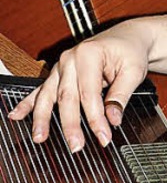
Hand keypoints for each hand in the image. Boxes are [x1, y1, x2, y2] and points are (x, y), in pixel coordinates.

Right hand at [8, 22, 151, 151]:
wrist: (127, 37)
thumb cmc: (130, 50)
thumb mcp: (133, 71)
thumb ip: (121, 95)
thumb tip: (113, 119)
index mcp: (89, 54)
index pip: (89, 93)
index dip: (95, 118)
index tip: (103, 137)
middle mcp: (71, 58)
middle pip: (67, 96)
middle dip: (70, 124)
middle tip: (76, 146)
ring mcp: (61, 66)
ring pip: (48, 94)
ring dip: (42, 117)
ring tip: (39, 137)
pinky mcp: (58, 73)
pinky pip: (41, 90)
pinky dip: (28, 103)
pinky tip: (17, 115)